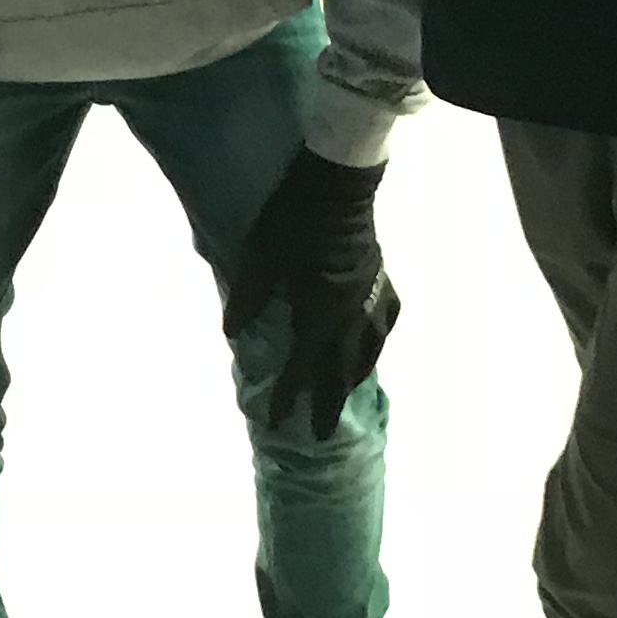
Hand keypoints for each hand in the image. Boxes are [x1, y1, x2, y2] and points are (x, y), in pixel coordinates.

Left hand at [220, 149, 399, 435]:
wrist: (339, 182)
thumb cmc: (294, 217)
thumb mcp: (259, 256)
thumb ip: (248, 297)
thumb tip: (232, 332)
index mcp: (319, 313)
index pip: (300, 366)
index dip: (287, 396)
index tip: (276, 422)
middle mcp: (350, 315)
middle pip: (338, 371)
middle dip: (326, 404)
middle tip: (319, 435)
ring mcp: (370, 298)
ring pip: (366, 352)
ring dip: (351, 379)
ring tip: (342, 397)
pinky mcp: (381, 280)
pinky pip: (384, 322)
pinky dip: (377, 341)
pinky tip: (373, 344)